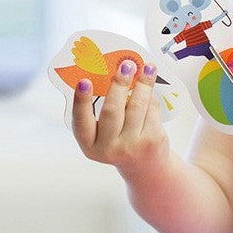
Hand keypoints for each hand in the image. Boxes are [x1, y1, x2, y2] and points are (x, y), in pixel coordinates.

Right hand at [72, 61, 169, 177]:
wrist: (145, 166)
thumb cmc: (120, 142)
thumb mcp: (105, 134)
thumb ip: (104, 111)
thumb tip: (117, 75)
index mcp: (89, 146)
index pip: (81, 122)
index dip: (81, 102)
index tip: (84, 82)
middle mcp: (108, 149)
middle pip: (112, 110)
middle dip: (119, 85)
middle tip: (125, 66)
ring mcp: (131, 146)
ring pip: (136, 107)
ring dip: (142, 84)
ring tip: (146, 68)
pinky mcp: (151, 141)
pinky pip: (151, 111)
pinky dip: (151, 97)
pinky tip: (151, 86)